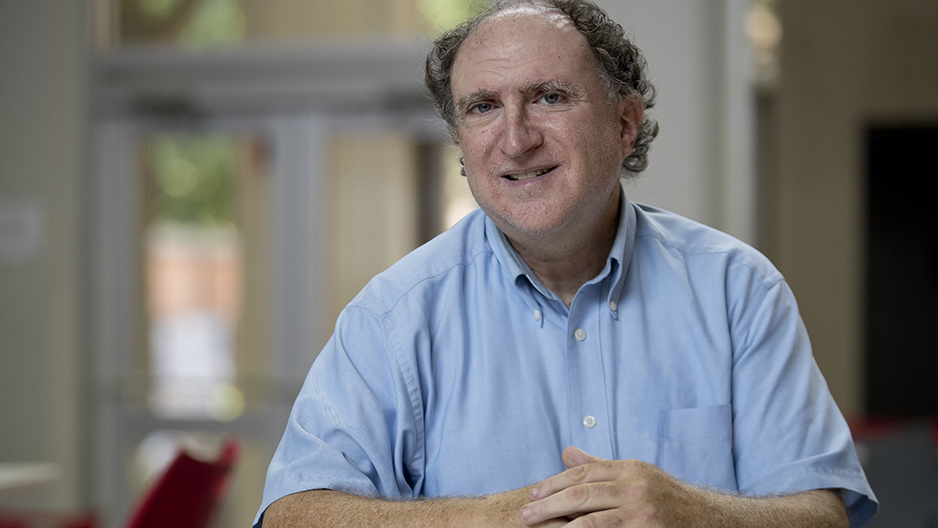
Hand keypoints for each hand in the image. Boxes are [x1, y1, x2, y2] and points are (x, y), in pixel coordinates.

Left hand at [519, 447, 700, 526]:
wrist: (705, 518)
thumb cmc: (664, 497)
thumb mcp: (635, 475)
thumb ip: (599, 466)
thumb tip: (566, 453)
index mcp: (628, 469)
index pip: (583, 473)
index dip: (554, 483)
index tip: (533, 494)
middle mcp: (635, 486)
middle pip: (582, 494)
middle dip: (549, 505)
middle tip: (526, 515)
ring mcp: (641, 511)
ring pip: (592, 520)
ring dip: (561, 527)